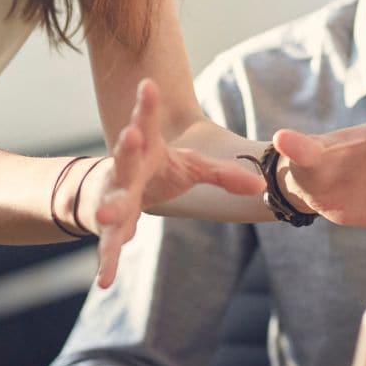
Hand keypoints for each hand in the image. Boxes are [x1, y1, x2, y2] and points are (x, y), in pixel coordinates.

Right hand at [75, 79, 265, 286]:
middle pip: (126, 158)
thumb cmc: (156, 171)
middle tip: (129, 135)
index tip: (149, 84)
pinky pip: (109, 245)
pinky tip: (104, 281)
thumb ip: (224, 175)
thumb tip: (261, 186)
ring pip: (113, 203)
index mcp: (144, 149)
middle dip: (127, 147)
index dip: (148, 104)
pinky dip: (107, 262)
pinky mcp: (110, 226)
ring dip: (112, 208)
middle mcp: (125, 170)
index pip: (146, 120)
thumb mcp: (192, 168)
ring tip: (107, 214)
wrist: (111, 191)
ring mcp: (114, 198)